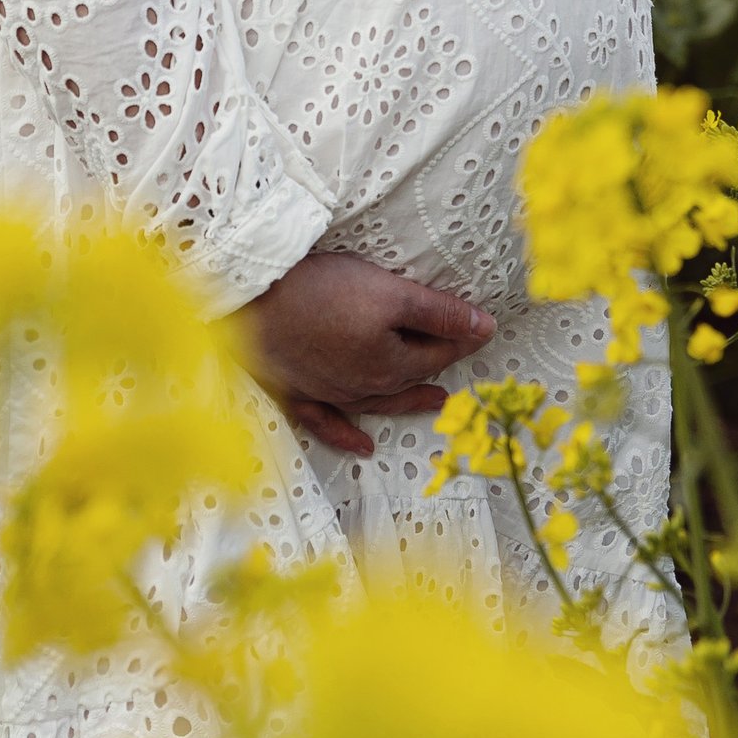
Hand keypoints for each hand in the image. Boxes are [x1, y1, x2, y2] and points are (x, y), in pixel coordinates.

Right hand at [240, 247, 495, 457]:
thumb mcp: (390, 292)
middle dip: (436, 370)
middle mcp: (363, 387)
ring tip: (434, 401)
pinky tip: (361, 446)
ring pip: (377, 402)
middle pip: (409, 378)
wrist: (250, 303)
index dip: (461, 338)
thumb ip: (439, 312)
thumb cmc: (322, 292)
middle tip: (465, 367)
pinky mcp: (296, 390)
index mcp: (389, 365)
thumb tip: (486, 327)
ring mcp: (328, 393)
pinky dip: (346, 435)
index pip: (436, 353)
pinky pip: (326, 422)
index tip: (481, 329)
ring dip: (407, 402)